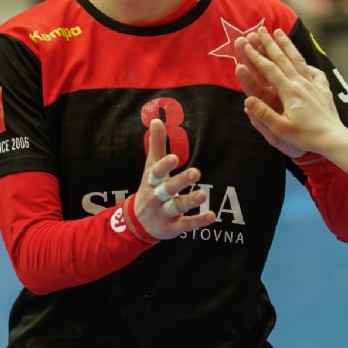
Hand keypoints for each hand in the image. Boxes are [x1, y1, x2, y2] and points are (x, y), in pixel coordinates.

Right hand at [134, 118, 215, 239]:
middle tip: (196, 172)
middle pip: (168, 189)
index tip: (174, 157)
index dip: (164, 165)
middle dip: (181, 181)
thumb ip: (156, 144)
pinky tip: (211, 215)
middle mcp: (156, 197)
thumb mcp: (150, 168)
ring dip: (190, 201)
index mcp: (152, 181)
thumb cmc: (149, 189)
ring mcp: (164, 213)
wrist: (136, 223)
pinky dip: (198, 221)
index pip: (156, 172)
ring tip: (203, 194)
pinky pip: (186, 225)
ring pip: (177, 207)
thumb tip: (156, 119)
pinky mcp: (172, 228)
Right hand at [235, 27, 340, 158]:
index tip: (245, 45)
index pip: (269, 70)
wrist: (333, 139)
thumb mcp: (281, 130)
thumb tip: (247, 101)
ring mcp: (313, 85)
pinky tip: (306, 63)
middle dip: (270, 43)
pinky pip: (315, 73)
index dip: (256, 56)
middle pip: (283, 59)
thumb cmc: (306, 137)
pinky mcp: (324, 90)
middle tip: (260, 29)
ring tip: (280, 32)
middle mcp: (301, 84)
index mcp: (289, 92)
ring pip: (298, 60)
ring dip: (287, 45)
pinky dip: (309, 65)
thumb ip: (263, 115)